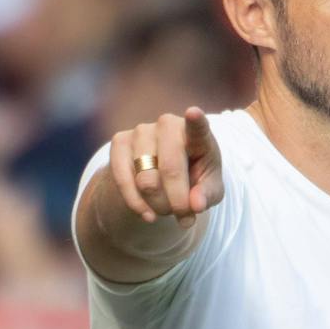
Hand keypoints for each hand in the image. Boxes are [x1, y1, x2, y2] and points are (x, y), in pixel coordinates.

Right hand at [109, 108, 224, 228]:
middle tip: (184, 215)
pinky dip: (137, 204)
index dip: (195, 121)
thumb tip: (196, 205)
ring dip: (159, 206)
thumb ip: (207, 196)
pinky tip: (147, 214)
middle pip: (170, 170)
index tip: (194, 113)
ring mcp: (142, 131)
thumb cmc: (195, 180)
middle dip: (178, 202)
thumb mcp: (209, 190)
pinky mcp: (120, 142)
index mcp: (197, 134)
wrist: (164, 177)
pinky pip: (123, 181)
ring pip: (146, 182)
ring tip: (167, 208)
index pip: (198, 127)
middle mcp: (168, 125)